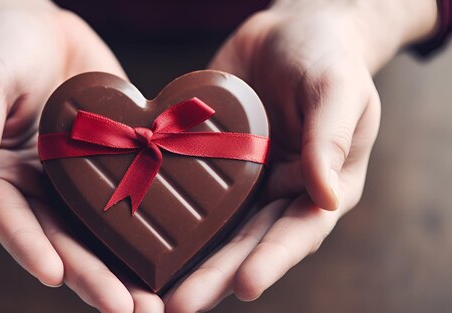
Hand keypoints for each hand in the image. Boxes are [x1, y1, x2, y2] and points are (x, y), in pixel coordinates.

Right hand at [0, 5, 161, 311]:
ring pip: (102, 229)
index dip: (32, 250)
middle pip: (66, 240)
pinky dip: (151, 222)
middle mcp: (40, 186)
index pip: (14, 222)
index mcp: (0, 177)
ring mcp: (77, 176)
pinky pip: (131, 190)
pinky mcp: (112, 157)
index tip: (57, 276)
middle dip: (95, 276)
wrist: (35, 20)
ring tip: (156, 302)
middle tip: (128, 310)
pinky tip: (178, 250)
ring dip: (127, 266)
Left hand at [165, 1, 436, 310]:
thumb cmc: (326, 58)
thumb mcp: (338, 89)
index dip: (272, 260)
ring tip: (152, 288)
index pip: (297, 231)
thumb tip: (328, 196)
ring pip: (212, 226)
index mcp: (318, 187)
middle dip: (214, 274)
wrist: (288, 32)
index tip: (244, 285)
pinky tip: (137, 230)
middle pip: (246, 241)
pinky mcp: (207, 158)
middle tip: (180, 305)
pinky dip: (165, 210)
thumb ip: (332, 137)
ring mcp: (240, 179)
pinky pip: (186, 186)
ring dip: (185, 258)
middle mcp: (277, 192)